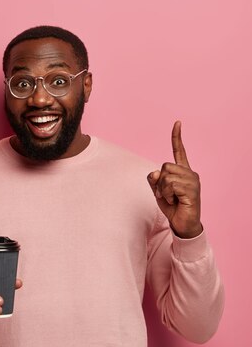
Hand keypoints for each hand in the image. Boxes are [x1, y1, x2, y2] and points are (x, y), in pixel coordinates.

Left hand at [147, 121, 202, 237]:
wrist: (182, 224)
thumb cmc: (172, 207)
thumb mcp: (159, 192)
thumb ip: (154, 181)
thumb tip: (154, 172)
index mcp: (182, 171)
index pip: (179, 151)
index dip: (177, 137)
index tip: (177, 123)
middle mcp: (190, 173)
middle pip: (165, 166)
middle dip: (159, 182)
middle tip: (165, 194)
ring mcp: (192, 181)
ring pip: (166, 176)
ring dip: (163, 190)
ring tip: (171, 198)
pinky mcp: (192, 189)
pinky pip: (170, 185)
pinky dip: (167, 194)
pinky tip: (175, 201)